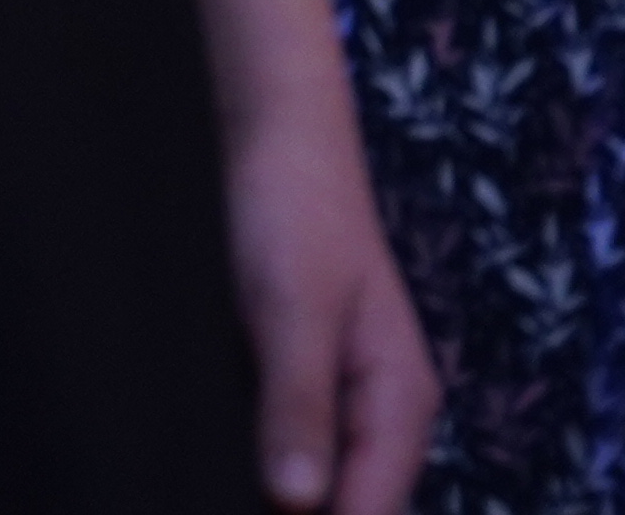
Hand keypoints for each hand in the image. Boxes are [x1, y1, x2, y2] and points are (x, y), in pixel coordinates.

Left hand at [225, 78, 435, 511]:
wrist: (283, 145)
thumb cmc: (295, 215)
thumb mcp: (292, 312)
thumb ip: (297, 407)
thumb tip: (296, 504)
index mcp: (401, 401)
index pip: (373, 514)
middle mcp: (388, 415)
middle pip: (359, 512)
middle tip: (237, 499)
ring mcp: (353, 408)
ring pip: (331, 498)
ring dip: (294, 509)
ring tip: (223, 494)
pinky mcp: (316, 398)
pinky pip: (309, 469)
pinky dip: (278, 491)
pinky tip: (233, 488)